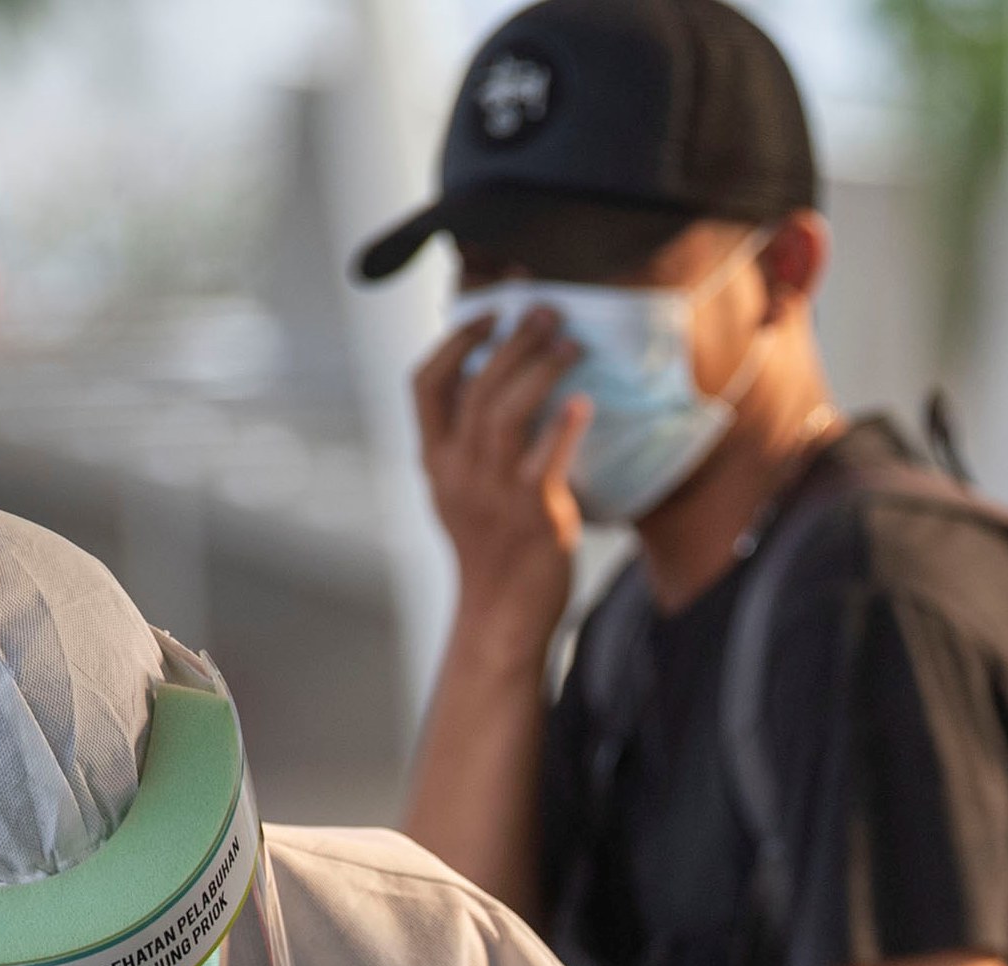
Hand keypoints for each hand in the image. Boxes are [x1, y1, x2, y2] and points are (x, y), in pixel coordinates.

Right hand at [412, 308, 589, 658]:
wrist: (502, 614)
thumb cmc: (491, 547)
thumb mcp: (460, 491)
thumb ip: (466, 443)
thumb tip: (490, 385)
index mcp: (435, 459)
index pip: (425, 383)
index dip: (456, 340)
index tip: (489, 312)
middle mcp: (456, 470)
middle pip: (476, 386)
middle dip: (512, 340)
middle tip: (546, 310)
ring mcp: (492, 491)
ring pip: (506, 412)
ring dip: (540, 368)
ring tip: (570, 341)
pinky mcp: (531, 513)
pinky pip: (545, 460)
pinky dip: (563, 426)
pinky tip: (582, 400)